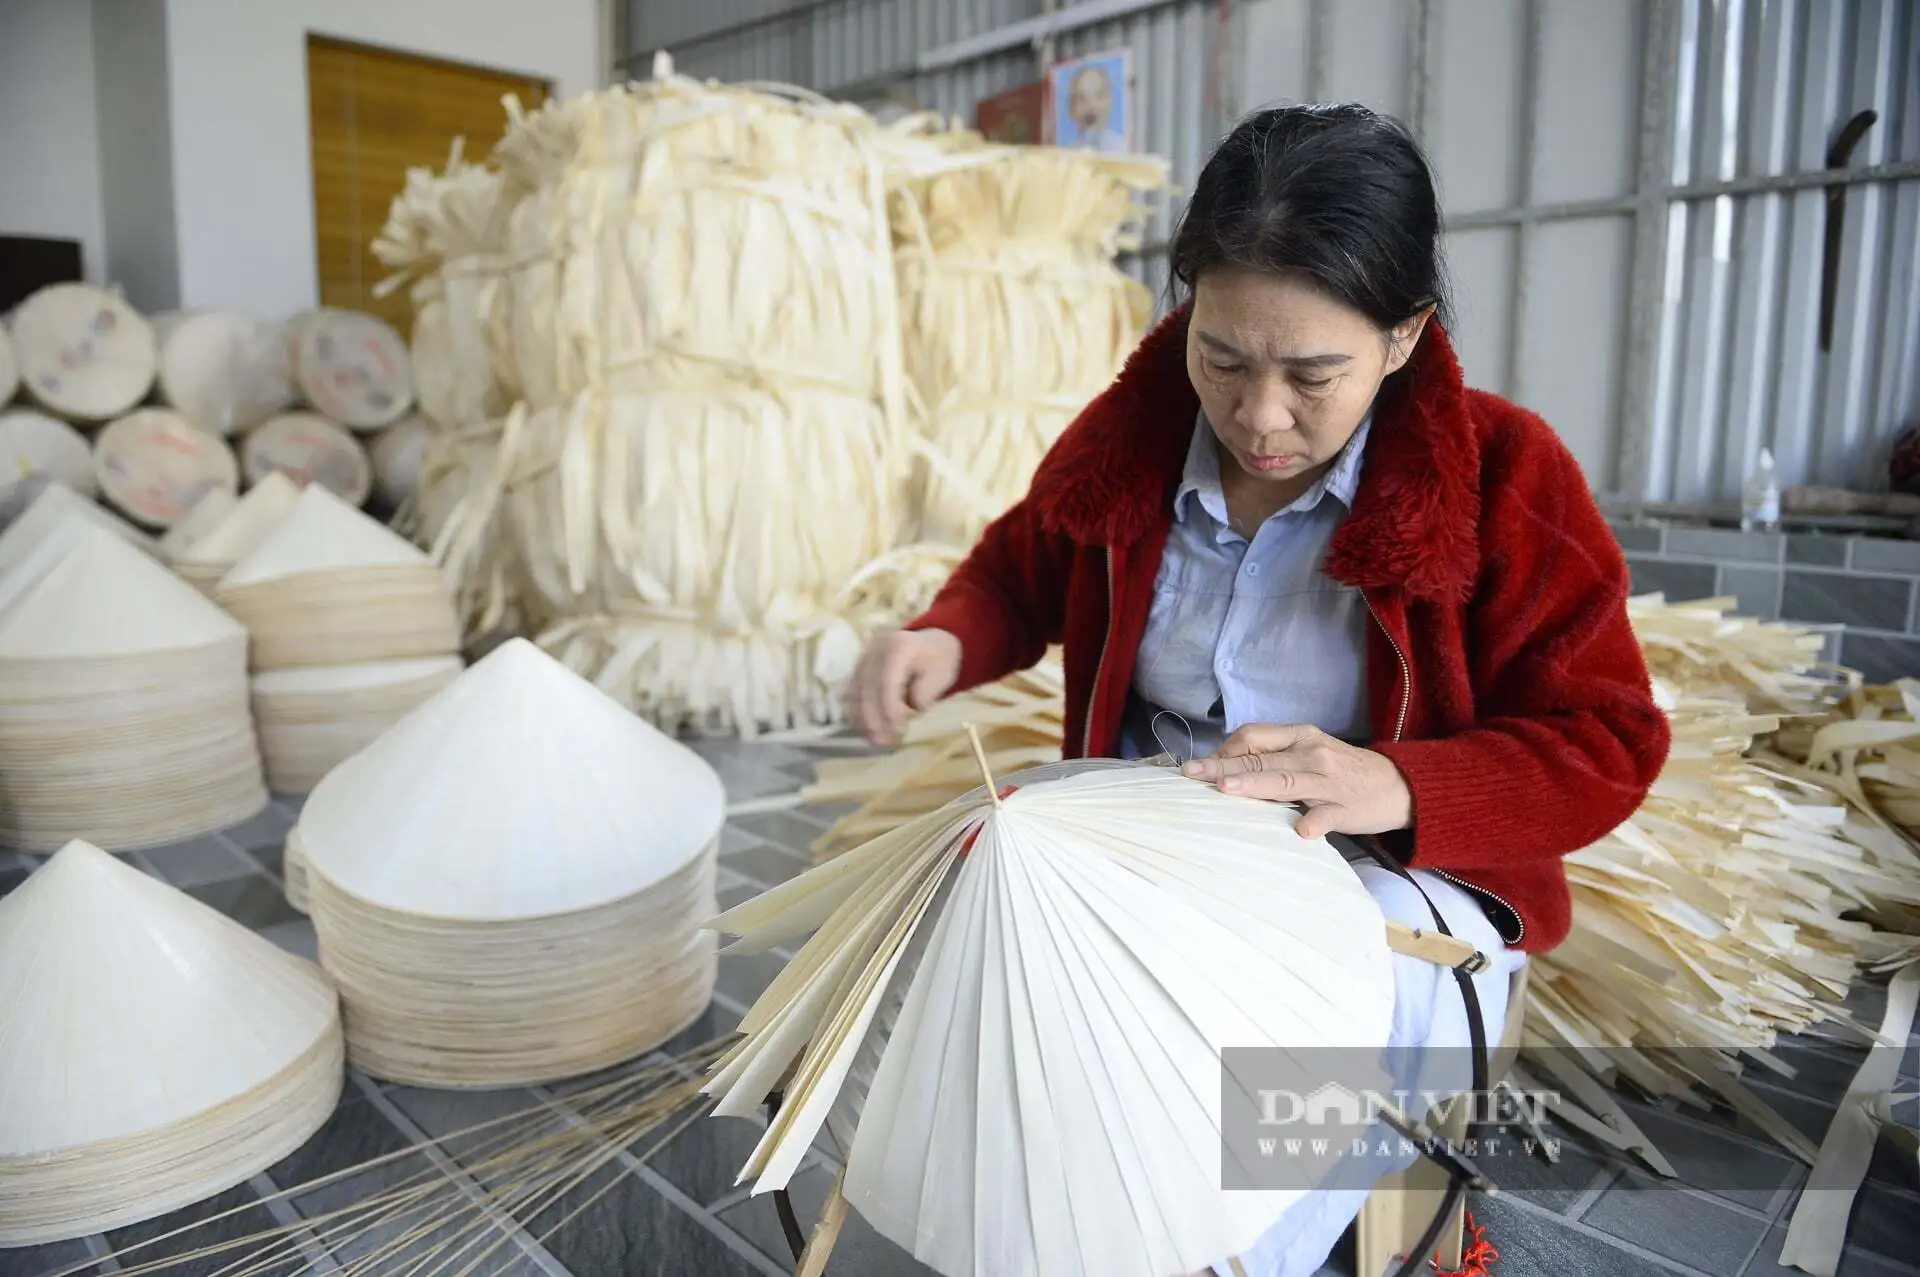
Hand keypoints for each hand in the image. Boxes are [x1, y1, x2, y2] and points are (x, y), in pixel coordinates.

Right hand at [844, 628, 962, 745]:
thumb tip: (912, 707)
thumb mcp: (942, 674)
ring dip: (862, 718)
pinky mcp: (856, 669)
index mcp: (898, 645)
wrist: (930, 643)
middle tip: (883, 741)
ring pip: (854, 691)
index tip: (896, 728)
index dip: (888, 706)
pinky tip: (866, 729)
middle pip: (867, 687)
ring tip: (874, 739)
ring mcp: (862, 658)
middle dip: (873, 718)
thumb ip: (927, 691)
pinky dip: (856, 712)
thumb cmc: (938, 661)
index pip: (887, 679)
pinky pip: (849, 693)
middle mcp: (875, 649)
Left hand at [1180, 723, 1412, 839]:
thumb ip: (1273, 757)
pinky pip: (1327, 815)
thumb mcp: (1308, 753)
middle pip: (1261, 758)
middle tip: (1192, 775)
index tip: (1198, 769)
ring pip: (1287, 780)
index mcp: (1300, 736)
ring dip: (1256, 784)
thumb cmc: (1342, 770)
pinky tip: (1301, 831)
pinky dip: (1314, 822)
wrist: (1397, 786)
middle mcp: (1312, 753)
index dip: (1223, 751)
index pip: (1253, 737)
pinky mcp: (1347, 808)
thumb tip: (1226, 769)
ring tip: (1227, 791)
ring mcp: (1330, 781)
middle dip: (1224, 767)